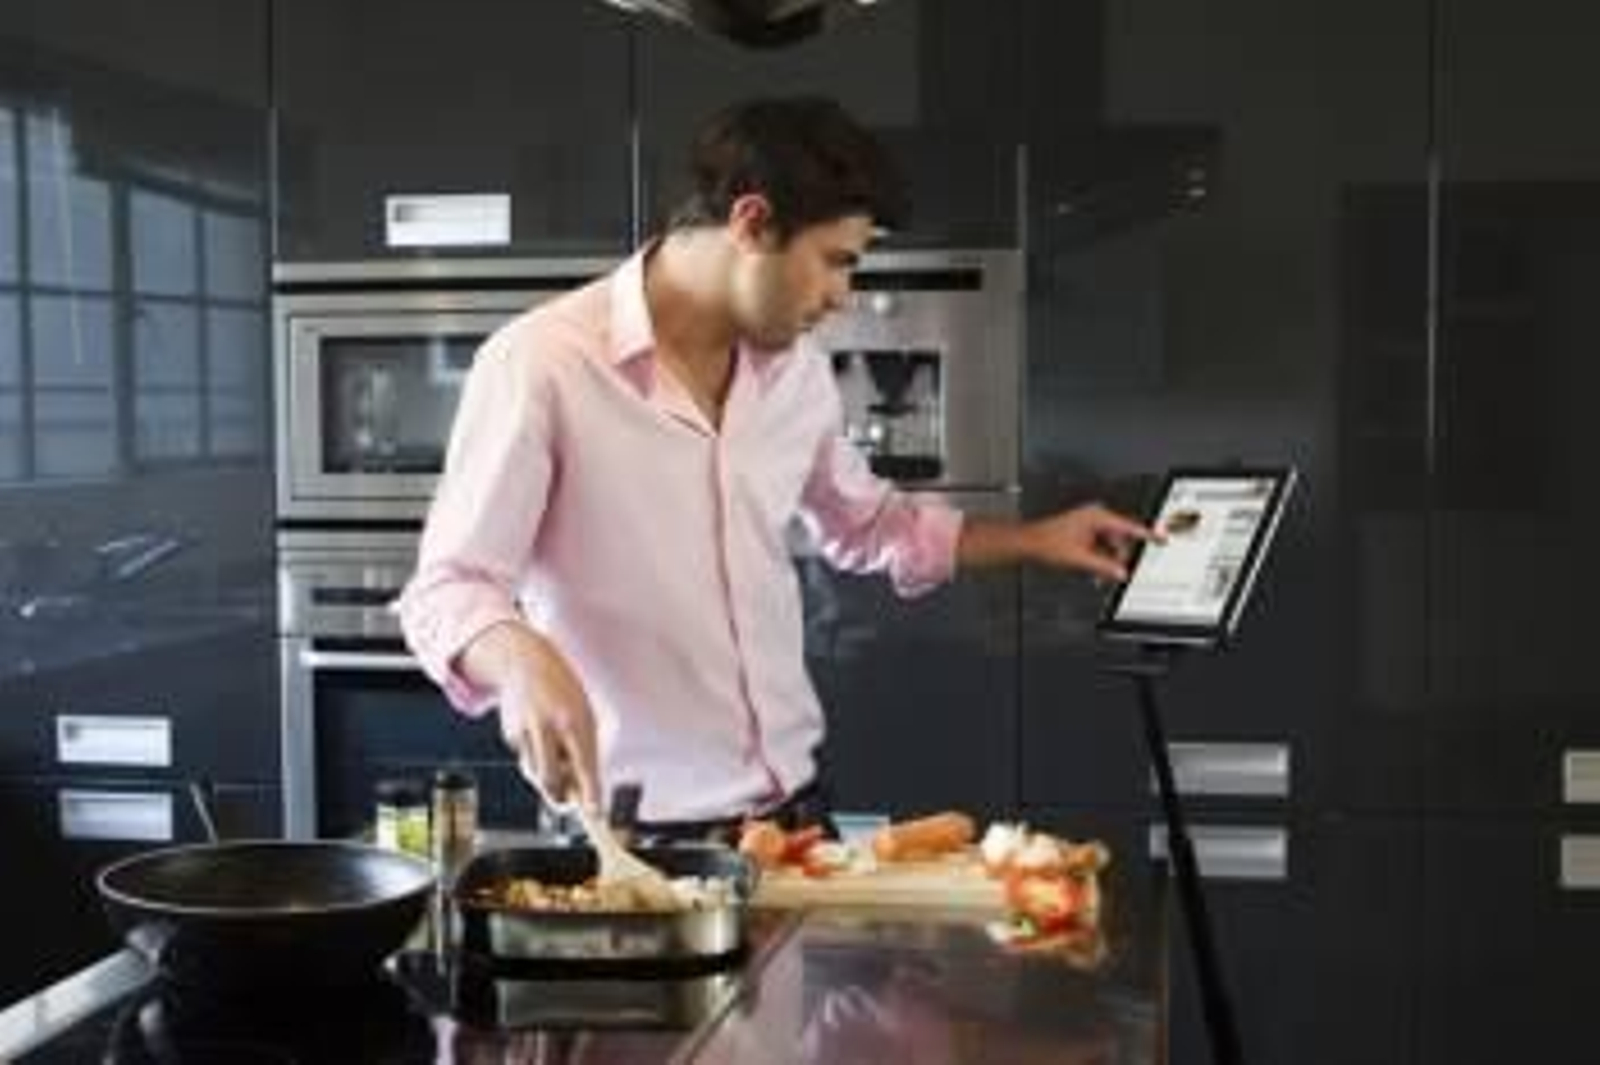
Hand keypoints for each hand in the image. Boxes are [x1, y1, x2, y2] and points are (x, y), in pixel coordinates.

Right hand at [462, 623, 600, 809]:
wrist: (526, 661)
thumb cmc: (563, 691)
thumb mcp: (584, 713)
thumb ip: (585, 748)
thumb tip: (584, 788)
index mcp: (575, 720)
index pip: (585, 765)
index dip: (591, 793)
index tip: (595, 814)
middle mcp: (549, 726)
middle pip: (551, 780)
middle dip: (560, 797)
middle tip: (569, 800)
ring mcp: (526, 730)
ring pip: (535, 774)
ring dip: (547, 778)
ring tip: (555, 756)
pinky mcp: (510, 733)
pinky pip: (525, 759)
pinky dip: (534, 758)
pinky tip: (539, 737)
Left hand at [1024, 503, 1157, 581]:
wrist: (1029, 543)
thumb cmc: (1047, 543)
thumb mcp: (1081, 558)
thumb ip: (1105, 566)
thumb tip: (1122, 573)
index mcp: (1097, 517)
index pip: (1130, 526)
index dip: (1148, 534)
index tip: (1162, 538)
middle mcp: (1095, 518)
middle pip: (1120, 540)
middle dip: (1118, 558)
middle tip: (1116, 573)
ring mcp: (1089, 525)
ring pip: (1110, 546)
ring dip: (1107, 561)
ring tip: (1099, 574)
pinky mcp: (1084, 534)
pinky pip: (1100, 547)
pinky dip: (1100, 559)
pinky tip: (1094, 570)